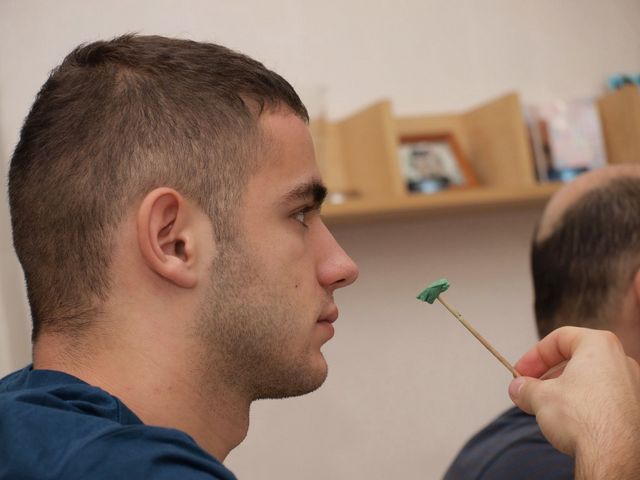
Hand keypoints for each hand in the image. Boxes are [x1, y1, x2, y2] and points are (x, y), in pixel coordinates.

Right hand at [509, 326, 639, 478]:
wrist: (613, 455)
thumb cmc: (585, 418)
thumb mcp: (539, 397)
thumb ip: (525, 388)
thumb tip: (518, 389)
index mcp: (599, 345)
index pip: (559, 339)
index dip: (534, 356)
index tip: (521, 371)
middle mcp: (621, 360)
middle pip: (575, 359)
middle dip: (547, 375)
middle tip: (529, 389)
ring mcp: (631, 386)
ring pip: (590, 380)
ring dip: (563, 390)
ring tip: (545, 408)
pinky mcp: (634, 409)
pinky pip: (603, 398)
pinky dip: (582, 404)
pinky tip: (568, 421)